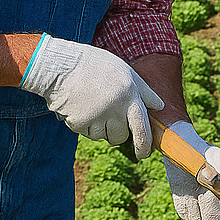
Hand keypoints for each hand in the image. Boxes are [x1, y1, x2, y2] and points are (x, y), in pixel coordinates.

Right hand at [20, 35, 164, 155]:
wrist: (59, 66)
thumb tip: (159, 106)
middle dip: (116, 134)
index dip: (144, 145)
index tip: (143, 154)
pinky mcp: (80, 122)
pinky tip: (78, 106)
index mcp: (129, 93)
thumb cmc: (93, 65)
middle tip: (108, 122)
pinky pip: (86, 133)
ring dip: (98, 127)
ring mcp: (98, 116)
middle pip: (121, 136)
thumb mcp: (123, 70)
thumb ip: (143, 90)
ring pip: (102, 136)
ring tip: (90, 105)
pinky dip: (83, 124)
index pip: (142, 127)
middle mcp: (116, 107)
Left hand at [163, 121, 219, 219]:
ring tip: (201, 186)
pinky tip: (190, 191)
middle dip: (215, 213)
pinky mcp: (187, 212)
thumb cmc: (208, 157)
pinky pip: (189, 216)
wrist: (184, 153)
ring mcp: (202, 213)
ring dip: (203, 204)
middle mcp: (219, 212)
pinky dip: (189, 203)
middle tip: (211, 195)